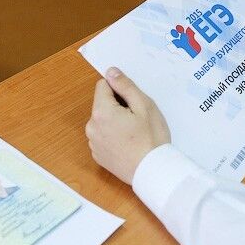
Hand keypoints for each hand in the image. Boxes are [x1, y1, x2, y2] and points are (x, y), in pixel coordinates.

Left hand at [85, 67, 170, 184]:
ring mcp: (93, 142)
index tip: (133, 101)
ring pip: (103, 120)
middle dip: (118, 106)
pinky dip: (113, 136)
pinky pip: (103, 136)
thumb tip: (111, 72)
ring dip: (115, 121)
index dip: (119, 89)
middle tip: (138, 118)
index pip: (103, 85)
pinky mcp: (98, 155)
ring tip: (134, 133)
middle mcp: (92, 127)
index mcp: (102, 112)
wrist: (152, 172)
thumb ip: (125, 86)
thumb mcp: (144, 106)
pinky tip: (129, 144)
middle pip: (102, 104)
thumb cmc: (151, 139)